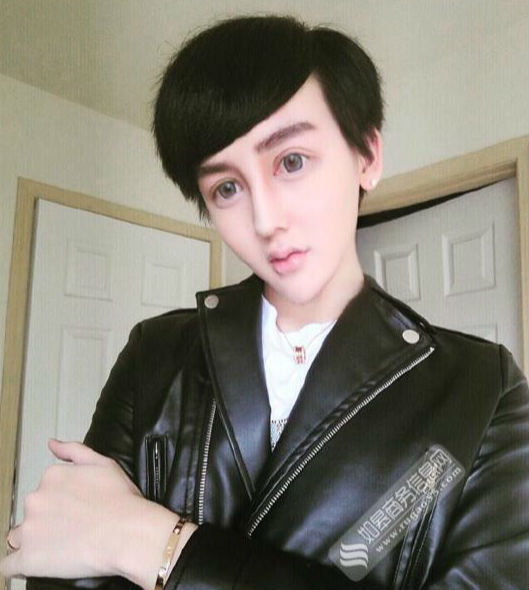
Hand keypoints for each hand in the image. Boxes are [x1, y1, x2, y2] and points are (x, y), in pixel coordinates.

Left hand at [0, 440, 195, 587]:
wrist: (127, 532)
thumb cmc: (121, 499)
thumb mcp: (104, 463)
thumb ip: (74, 450)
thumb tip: (51, 443)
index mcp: (52, 476)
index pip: (44, 491)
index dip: (60, 504)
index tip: (76, 512)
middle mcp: (35, 499)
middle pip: (32, 513)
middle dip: (46, 521)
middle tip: (73, 529)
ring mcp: (29, 529)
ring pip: (19, 537)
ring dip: (33, 542)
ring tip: (60, 548)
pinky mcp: (28, 558)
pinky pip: (9, 565)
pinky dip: (21, 565)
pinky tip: (40, 563)